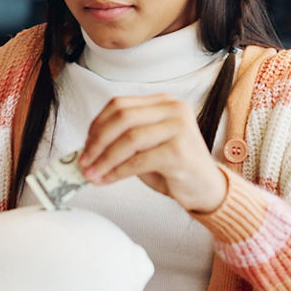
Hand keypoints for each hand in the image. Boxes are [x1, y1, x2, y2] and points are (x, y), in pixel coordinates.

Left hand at [79, 95, 227, 213]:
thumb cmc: (174, 167)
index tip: (84, 143)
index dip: (96, 124)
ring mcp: (179, 128)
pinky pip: (139, 160)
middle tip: (83, 160)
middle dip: (97, 141)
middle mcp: (173, 109)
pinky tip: (107, 179)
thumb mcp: (146, 145)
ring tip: (91, 173)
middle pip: (122, 118)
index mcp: (163, 102)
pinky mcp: (179, 151)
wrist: (207, 189)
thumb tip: (87, 148)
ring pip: (129, 139)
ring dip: (104, 159)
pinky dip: (118, 171)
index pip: (120, 104)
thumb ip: (123, 139)